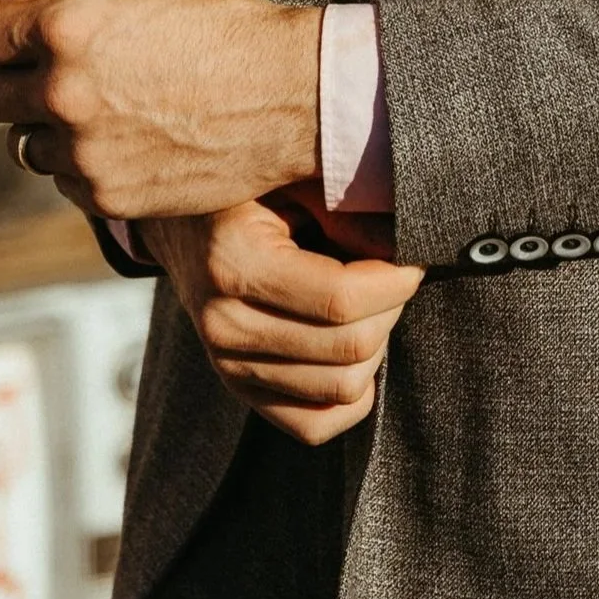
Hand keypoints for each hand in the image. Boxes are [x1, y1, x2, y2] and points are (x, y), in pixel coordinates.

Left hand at [0, 0, 320, 219]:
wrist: (285, 94)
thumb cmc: (218, 22)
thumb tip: (2, 2)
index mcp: (65, 26)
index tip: (11, 36)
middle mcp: (61, 91)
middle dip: (12, 80)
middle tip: (56, 72)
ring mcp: (81, 150)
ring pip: (21, 142)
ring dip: (47, 125)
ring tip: (104, 106)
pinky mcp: (103, 195)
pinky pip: (61, 178)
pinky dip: (81, 160)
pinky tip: (128, 138)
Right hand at [140, 202, 422, 443]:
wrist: (184, 220)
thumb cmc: (250, 185)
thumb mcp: (292, 173)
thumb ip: (345, 205)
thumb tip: (402, 247)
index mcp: (235, 262)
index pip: (341, 299)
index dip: (395, 281)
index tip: (415, 256)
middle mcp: (224, 325)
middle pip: (347, 349)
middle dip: (391, 309)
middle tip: (394, 272)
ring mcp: (227, 366)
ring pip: (339, 390)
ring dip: (377, 345)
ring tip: (373, 301)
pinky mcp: (238, 388)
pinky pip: (313, 425)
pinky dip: (352, 394)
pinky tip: (357, 345)